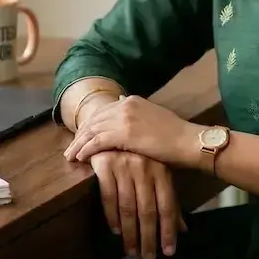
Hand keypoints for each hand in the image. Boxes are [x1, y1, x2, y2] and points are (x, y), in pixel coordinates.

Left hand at [64, 95, 197, 166]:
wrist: (187, 141)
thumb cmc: (175, 135)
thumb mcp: (154, 117)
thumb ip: (137, 114)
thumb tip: (123, 106)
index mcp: (132, 100)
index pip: (103, 111)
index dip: (90, 125)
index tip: (82, 137)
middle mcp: (125, 104)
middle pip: (94, 120)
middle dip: (80, 135)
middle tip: (71, 149)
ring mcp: (123, 117)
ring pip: (92, 130)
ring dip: (79, 144)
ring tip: (71, 156)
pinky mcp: (123, 133)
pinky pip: (96, 141)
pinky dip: (85, 150)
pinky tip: (80, 158)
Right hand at [88, 150, 186, 258]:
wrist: (112, 127)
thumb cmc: (139, 155)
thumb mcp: (158, 174)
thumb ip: (169, 201)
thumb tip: (182, 230)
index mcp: (162, 170)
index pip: (168, 206)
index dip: (168, 230)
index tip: (168, 252)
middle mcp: (145, 168)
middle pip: (148, 210)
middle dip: (149, 237)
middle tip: (148, 258)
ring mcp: (124, 166)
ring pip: (128, 207)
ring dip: (130, 232)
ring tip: (131, 250)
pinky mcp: (104, 165)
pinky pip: (108, 196)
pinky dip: (112, 216)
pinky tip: (116, 230)